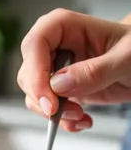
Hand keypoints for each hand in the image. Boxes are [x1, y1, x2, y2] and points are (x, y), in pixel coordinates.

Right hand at [17, 9, 130, 131]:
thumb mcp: (125, 58)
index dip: (36, 73)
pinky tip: (83, 120)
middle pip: (28, 74)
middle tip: (64, 111)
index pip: (36, 44)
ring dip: (54, 114)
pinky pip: (48, 109)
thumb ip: (95, 71)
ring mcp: (57, 71)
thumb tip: (60, 84)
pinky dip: (62, 121)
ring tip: (81, 116)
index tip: (49, 100)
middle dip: (44, 99)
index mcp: (67, 27)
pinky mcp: (61, 91)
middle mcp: (56, 48)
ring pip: (34, 95)